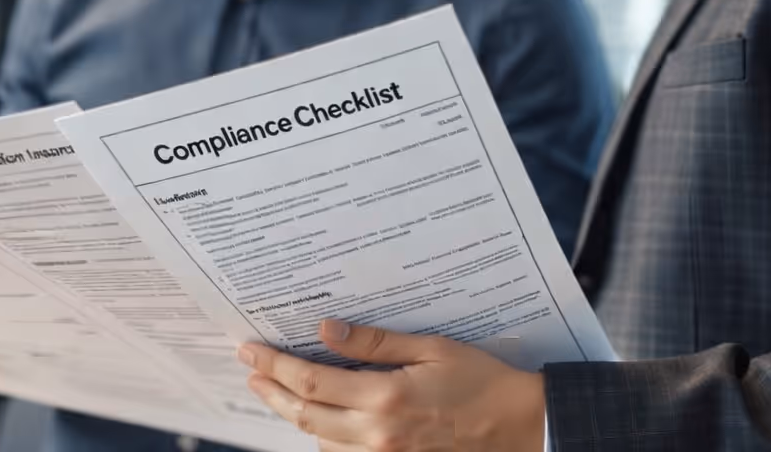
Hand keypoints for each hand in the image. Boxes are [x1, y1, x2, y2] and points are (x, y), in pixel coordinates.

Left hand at [240, 320, 543, 451]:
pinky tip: (317, 417)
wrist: (520, 427)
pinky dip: (323, 436)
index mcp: (384, 398)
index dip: (274, 365)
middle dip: (270, 389)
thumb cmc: (480, 381)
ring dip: (293, 414)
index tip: (250, 350)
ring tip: (277, 388)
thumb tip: (325, 329)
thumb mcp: (429, 348)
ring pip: (318, 440)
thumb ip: (374, 342)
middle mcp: (376, 435)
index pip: (310, 381)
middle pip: (303, 414)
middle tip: (249, 368)